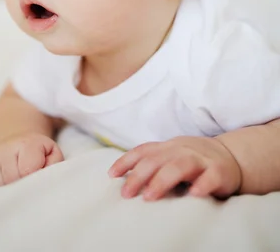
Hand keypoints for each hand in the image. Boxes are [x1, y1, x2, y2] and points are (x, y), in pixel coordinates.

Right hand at [0, 133, 63, 187]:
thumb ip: (54, 165)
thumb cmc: (39, 153)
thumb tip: (43, 180)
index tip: (38, 179)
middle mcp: (6, 147)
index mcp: (27, 144)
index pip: (27, 171)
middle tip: (27, 183)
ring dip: (7, 191)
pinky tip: (3, 185)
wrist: (20, 141)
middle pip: (11, 181)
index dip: (34, 180)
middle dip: (21, 187)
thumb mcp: (53, 154)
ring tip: (17, 183)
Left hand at [108, 136, 240, 200]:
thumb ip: (153, 163)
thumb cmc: (194, 160)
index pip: (144, 151)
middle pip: (157, 159)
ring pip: (180, 165)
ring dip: (163, 180)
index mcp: (168, 147)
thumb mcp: (172, 156)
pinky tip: (193, 195)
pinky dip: (201, 185)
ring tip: (150, 197)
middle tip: (127, 193)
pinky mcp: (219, 171)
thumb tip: (125, 179)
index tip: (112, 175)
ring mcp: (201, 159)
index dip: (127, 161)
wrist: (231, 156)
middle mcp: (182, 150)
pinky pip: (210, 177)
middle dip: (139, 176)